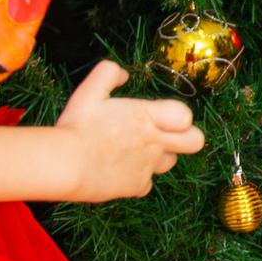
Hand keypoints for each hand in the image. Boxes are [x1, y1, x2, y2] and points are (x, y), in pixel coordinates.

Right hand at [55, 60, 202, 200]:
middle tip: (164, 137)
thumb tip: (123, 73)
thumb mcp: (89, 91)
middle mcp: (155, 142)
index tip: (160, 116)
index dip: (178, 116)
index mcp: (148, 116)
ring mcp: (148, 166)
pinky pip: (146, 184)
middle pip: (195, 142)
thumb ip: (108, 74)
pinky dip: (136, 179)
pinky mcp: (137, 187)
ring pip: (170, 163)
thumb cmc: (77, 126)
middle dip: (186, 139)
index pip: (185, 115)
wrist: (66, 164)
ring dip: (157, 158)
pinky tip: (118, 171)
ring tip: (133, 153)